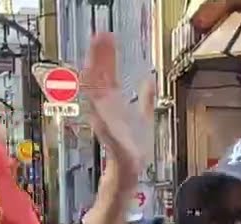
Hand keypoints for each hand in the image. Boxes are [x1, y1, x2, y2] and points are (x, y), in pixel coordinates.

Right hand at [80, 34, 154, 188]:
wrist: (132, 170)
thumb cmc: (135, 145)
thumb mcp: (144, 116)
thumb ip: (146, 97)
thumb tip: (150, 78)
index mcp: (114, 104)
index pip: (107, 75)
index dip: (106, 56)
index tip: (104, 36)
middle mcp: (107, 111)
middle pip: (101, 81)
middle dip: (100, 59)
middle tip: (99, 37)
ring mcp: (108, 126)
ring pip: (98, 100)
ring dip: (95, 83)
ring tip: (90, 63)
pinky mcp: (113, 144)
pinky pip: (106, 130)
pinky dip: (102, 120)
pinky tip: (97, 109)